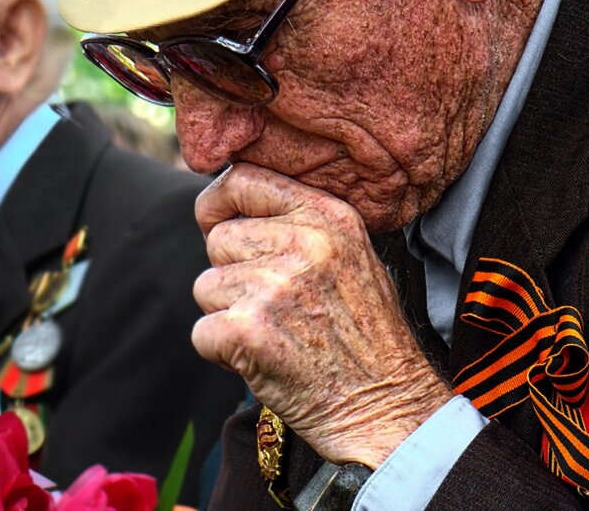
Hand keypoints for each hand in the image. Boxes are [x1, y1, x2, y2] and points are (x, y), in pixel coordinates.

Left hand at [192, 163, 451, 468]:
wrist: (386, 409)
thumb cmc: (363, 337)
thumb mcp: (350, 257)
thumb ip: (297, 226)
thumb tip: (224, 206)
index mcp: (328, 216)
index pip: (243, 179)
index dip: (218, 203)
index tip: (215, 222)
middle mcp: (303, 243)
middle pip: (218, 239)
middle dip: (232, 274)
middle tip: (275, 307)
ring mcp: (274, 286)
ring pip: (207, 287)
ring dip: (228, 315)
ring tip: (277, 335)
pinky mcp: (248, 329)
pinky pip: (202, 332)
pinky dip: (221, 353)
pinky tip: (264, 360)